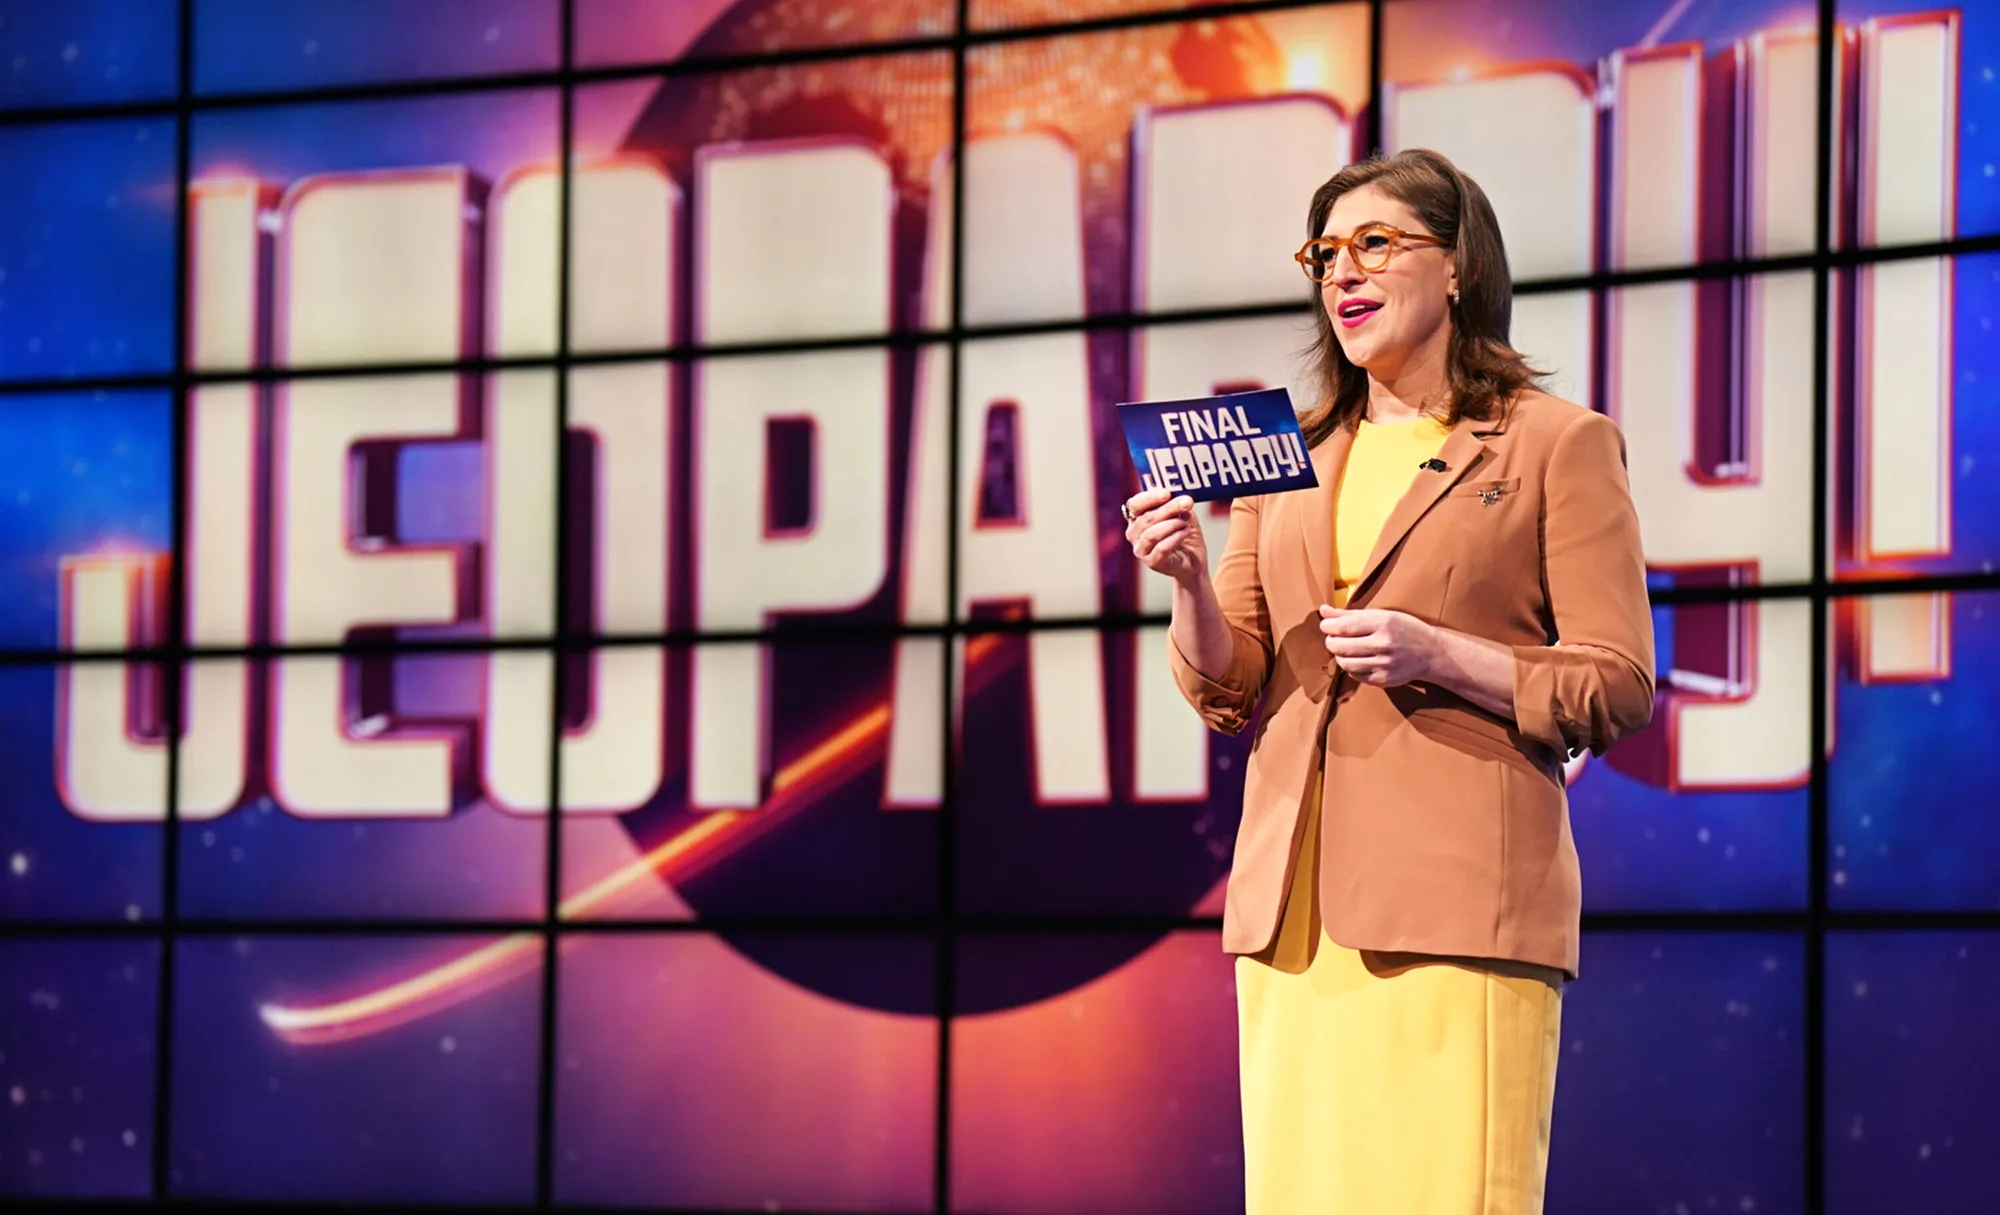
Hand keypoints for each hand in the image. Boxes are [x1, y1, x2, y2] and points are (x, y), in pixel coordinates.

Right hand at [1123, 487, 1208, 585]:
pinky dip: (1175, 538)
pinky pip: (1161, 549)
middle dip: (1168, 508)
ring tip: (1185, 522)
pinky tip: (1185, 532)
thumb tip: (1178, 494)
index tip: (1167, 493)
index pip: (1135, 504)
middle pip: (1146, 518)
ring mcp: (1141, 550)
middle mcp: (1134, 533)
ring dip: (1172, 525)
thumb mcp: (1181, 512)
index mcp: (1136, 517)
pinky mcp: (1151, 563)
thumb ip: (1175, 502)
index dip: (1149, 498)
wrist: (1194, 559)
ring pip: (1151, 534)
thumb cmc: (1183, 533)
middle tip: (1186, 502)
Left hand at [1319, 606, 1439, 686]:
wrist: (1431, 652)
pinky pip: (1355, 675)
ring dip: (1339, 656)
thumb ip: (1350, 614)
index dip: (1328, 626)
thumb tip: (1323, 610)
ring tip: (1345, 649)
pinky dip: (1351, 668)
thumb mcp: (1381, 615)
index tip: (1327, 625)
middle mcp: (1382, 644)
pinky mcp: (1384, 680)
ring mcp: (1383, 664)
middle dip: (1331, 642)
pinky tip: (1358, 660)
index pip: (1342, 626)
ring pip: (1344, 663)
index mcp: (1382, 623)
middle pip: (1339, 646)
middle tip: (1334, 638)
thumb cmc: (1404, 629)